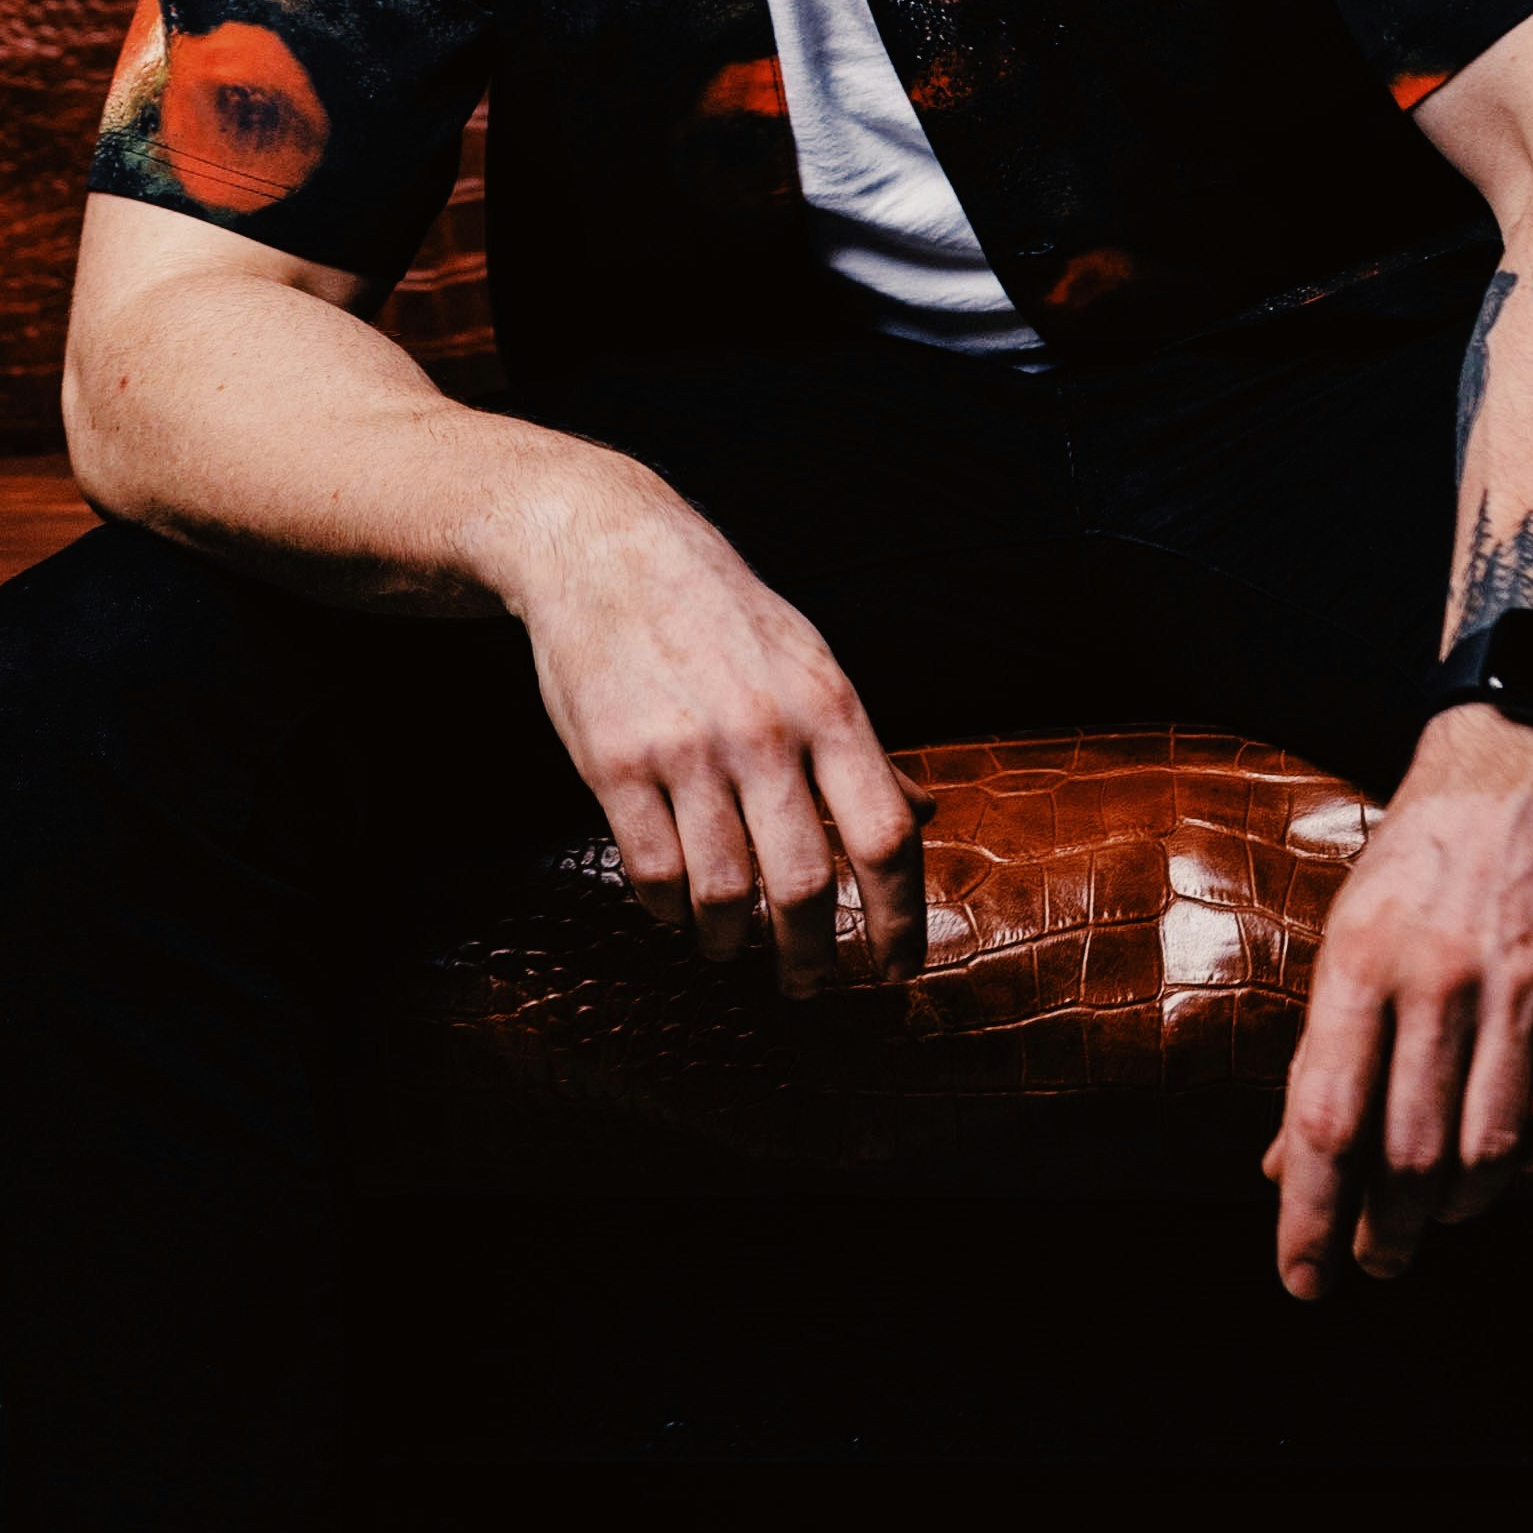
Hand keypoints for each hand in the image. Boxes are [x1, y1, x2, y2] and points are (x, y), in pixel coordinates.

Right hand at [507, 445, 924, 996]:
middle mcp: (763, 731)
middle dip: (810, 958)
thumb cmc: (721, 612)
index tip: (898, 967)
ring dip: (731, 943)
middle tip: (807, 983)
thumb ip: (863, 747)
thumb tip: (926, 814)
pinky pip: (652, 874)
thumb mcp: (810, 662)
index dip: (899, 917)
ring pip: (723, 895)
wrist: (606, 548)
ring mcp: (686, 749)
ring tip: (731, 949)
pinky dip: (667, 911)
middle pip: (805, 885)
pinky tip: (674, 907)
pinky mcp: (614, 764)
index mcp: (827, 705)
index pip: (885, 835)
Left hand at [1263, 706, 1532, 1296]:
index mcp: (1359, 960)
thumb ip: (1322, 1052)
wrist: (1520, 765)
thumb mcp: (1347, 934)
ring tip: (1438, 1213)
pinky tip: (1515, 1170)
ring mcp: (1519, 987)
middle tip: (1377, 1259)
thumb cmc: (1417, 862)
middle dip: (1387, 1232)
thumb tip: (1279, 1165)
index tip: (1304, 1280)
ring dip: (1459, 1208)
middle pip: (1408, 1154)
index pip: (1325, 1120)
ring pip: (1490, 1153)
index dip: (1309, 1217)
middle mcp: (1436, 977)